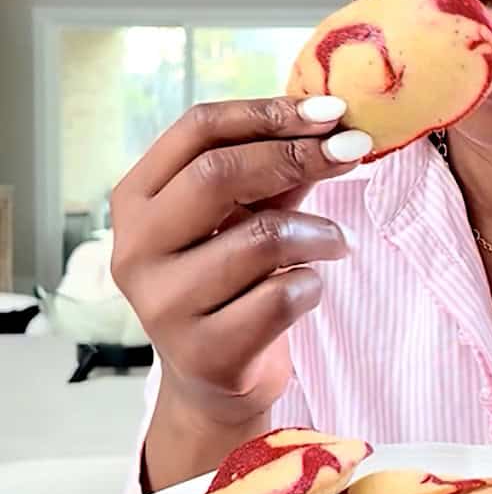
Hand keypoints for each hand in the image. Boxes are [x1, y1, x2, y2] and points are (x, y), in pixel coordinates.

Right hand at [110, 94, 370, 427]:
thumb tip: (334, 124)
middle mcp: (136, 249)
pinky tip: (310, 287)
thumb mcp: (244, 215)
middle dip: (298, 156)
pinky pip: (283, 297)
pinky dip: (314, 284)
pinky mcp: (205, 353)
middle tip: (353, 155)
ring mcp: (164, 305)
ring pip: (262, 238)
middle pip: (219, 174)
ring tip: (341, 242)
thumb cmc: (231, 282)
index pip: (196, 129)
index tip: (331, 112)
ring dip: (320, 233)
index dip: (268, 112)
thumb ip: (274, 170)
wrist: (215, 381)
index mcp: (137, 199)